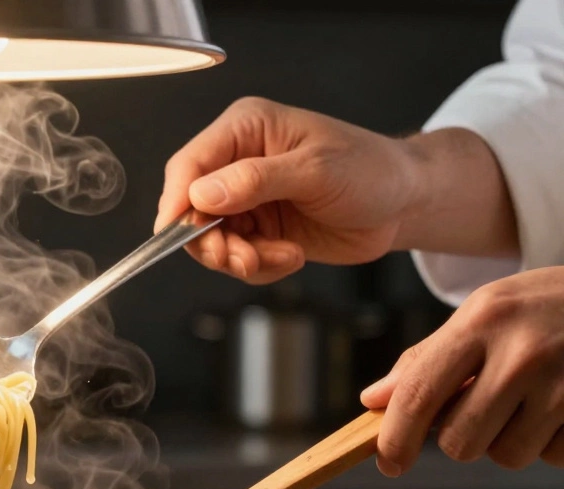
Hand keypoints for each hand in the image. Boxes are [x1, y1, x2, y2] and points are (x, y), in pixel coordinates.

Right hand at [157, 97, 426, 283]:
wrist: (404, 203)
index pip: (189, 165)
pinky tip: (290, 257)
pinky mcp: (257, 228)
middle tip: (243, 258)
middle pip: (190, 209)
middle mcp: (237, 162)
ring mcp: (245, 198)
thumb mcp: (316, 170)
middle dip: (213, 242)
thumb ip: (255, 180)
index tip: (178, 234)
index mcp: (246, 129)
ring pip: (210, 240)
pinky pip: (235, 257)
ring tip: (279, 258)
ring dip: (240, 258)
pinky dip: (258, 266)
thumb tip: (202, 193)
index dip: (177, 202)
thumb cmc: (372, 170)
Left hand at [361, 267, 563, 475]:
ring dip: (510, 440)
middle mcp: (522, 353)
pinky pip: (553, 457)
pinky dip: (552, 442)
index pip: (420, 394)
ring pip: (507, 455)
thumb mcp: (486, 311)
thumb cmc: (546, 307)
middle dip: (463, 437)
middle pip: (460, 440)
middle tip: (485, 407)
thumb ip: (429, 357)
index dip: (396, 438)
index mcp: (483, 321)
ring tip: (530, 400)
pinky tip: (562, 406)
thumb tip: (375, 399)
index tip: (389, 462)